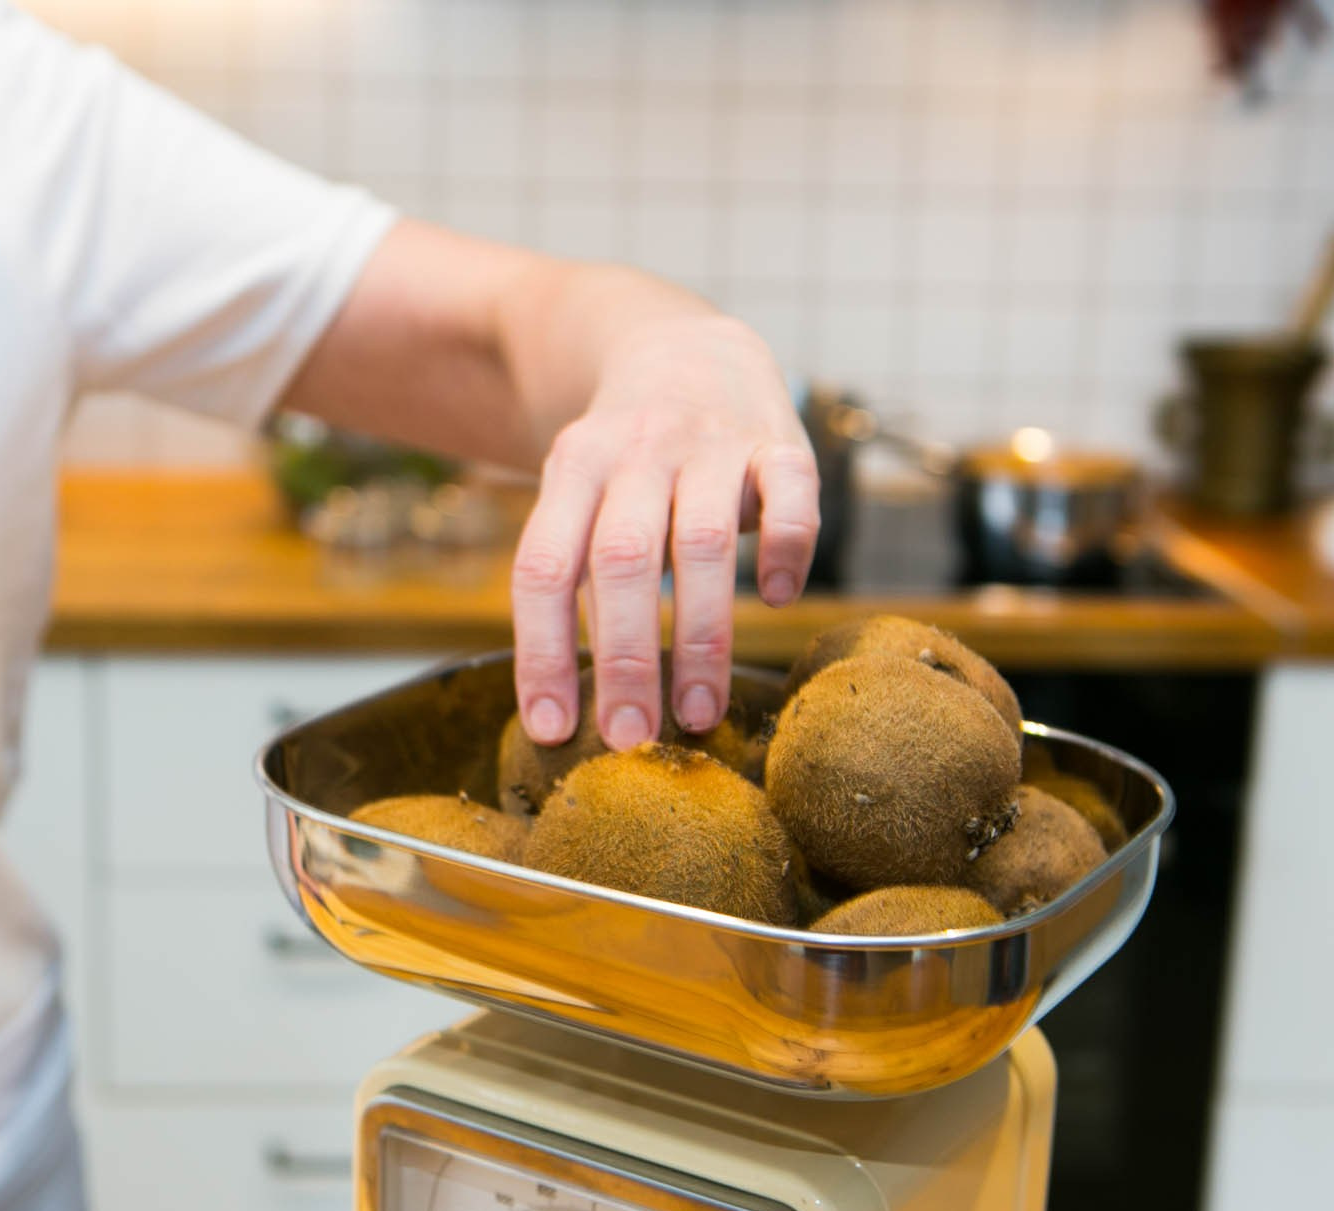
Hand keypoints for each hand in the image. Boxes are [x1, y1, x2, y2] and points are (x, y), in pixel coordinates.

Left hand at [511, 314, 819, 750]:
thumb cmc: (623, 462)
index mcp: (572, 470)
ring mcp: (710, 443)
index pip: (543, 568)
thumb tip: (560, 708)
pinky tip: (778, 599)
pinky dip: (788, 548)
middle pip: (622, 561)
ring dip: (702, 637)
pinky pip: (791, 494)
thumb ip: (569, 573)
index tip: (552, 730)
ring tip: (700, 715)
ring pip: (704, 543)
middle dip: (624, 658)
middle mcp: (637, 452)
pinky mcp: (779, 441)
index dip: (542, 651)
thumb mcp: (574, 493)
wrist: (685, 349)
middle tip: (630, 739)